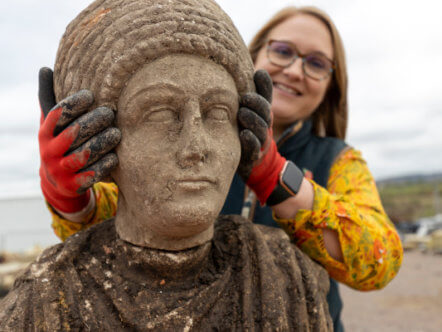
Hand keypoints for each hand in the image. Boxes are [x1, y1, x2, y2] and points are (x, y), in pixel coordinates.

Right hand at [38, 67, 120, 212]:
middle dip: (93, 122)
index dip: (73, 104)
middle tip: (110, 113)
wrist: (58, 182)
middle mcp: (50, 151)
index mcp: (45, 133)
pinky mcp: (73, 185)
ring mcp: (61, 170)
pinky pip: (91, 175)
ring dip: (102, 142)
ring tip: (116, 133)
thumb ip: (51, 99)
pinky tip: (115, 157)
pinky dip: (104, 165)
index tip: (91, 95)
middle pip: (72, 134)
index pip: (57, 115)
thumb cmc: (60, 143)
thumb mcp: (52, 124)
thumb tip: (46, 68)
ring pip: (83, 155)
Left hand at [237, 70, 285, 204]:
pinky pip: (253, 148)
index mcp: (263, 114)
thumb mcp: (252, 112)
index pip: (266, 98)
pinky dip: (250, 141)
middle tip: (244, 97)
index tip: (258, 74)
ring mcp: (259, 141)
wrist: (255, 164)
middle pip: (265, 112)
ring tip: (242, 113)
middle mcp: (264, 126)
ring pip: (260, 130)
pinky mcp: (252, 156)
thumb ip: (255, 93)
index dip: (265, 86)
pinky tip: (244, 134)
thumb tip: (258, 70)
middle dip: (256, 104)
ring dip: (252, 120)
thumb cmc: (249, 131)